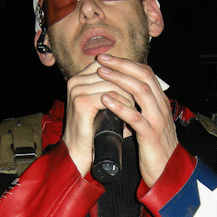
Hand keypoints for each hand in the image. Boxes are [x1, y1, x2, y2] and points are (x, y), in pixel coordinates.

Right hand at [62, 60, 134, 176]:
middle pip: (110, 72)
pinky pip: (110, 96)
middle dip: (128, 84)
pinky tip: (130, 110)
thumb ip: (112, 88)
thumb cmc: (93, 129)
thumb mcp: (102, 104)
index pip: (107, 65)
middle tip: (141, 96)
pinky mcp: (81, 102)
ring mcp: (77, 91)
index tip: (137, 85)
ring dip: (128, 95)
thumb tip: (135, 77)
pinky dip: (122, 103)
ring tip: (136, 105)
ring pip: (112, 84)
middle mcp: (75, 81)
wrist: (79, 151)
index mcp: (79, 78)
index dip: (124, 73)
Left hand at [96, 54, 177, 186]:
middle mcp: (161, 108)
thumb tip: (121, 99)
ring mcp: (157, 121)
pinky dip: (120, 106)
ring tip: (102, 73)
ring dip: (119, 80)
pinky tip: (106, 100)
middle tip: (103, 59)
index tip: (109, 59)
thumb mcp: (149, 125)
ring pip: (141, 92)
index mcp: (160, 103)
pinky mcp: (150, 136)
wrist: (168, 173)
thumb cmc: (156, 150)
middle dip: (122, 65)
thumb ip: (140, 111)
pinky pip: (136, 117)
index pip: (146, 74)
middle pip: (144, 76)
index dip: (128, 63)